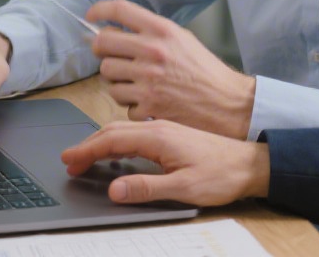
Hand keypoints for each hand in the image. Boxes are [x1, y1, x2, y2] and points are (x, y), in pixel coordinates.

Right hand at [61, 120, 269, 205]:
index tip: (68, 158)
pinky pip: (135, 136)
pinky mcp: (171, 136)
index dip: (86, 149)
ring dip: (100, 143)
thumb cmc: (221, 175)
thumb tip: (115, 190)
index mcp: (158, 137)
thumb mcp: (183, 188)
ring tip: (85, 158)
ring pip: (123, 132)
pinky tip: (115, 155)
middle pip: (112, 132)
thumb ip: (146, 188)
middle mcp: (159, 129)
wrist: (249, 165)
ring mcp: (164, 131)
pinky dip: (117, 144)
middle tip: (70, 161)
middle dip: (87, 146)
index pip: (111, 140)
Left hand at [88, 0, 255, 137]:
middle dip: (102, 50)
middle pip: (102, 43)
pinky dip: (131, 105)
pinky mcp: (148, 106)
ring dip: (117, 80)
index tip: (91, 16)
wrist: (227, 103)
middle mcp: (152, 51)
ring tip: (136, 83)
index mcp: (162, 30)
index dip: (99, 10)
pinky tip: (147, 102)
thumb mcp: (183, 39)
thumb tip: (118, 31)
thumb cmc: (205, 71)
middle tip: (112, 56)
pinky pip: (121, 102)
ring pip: (107, 75)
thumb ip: (152, 33)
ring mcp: (148, 80)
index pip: (119, 9)